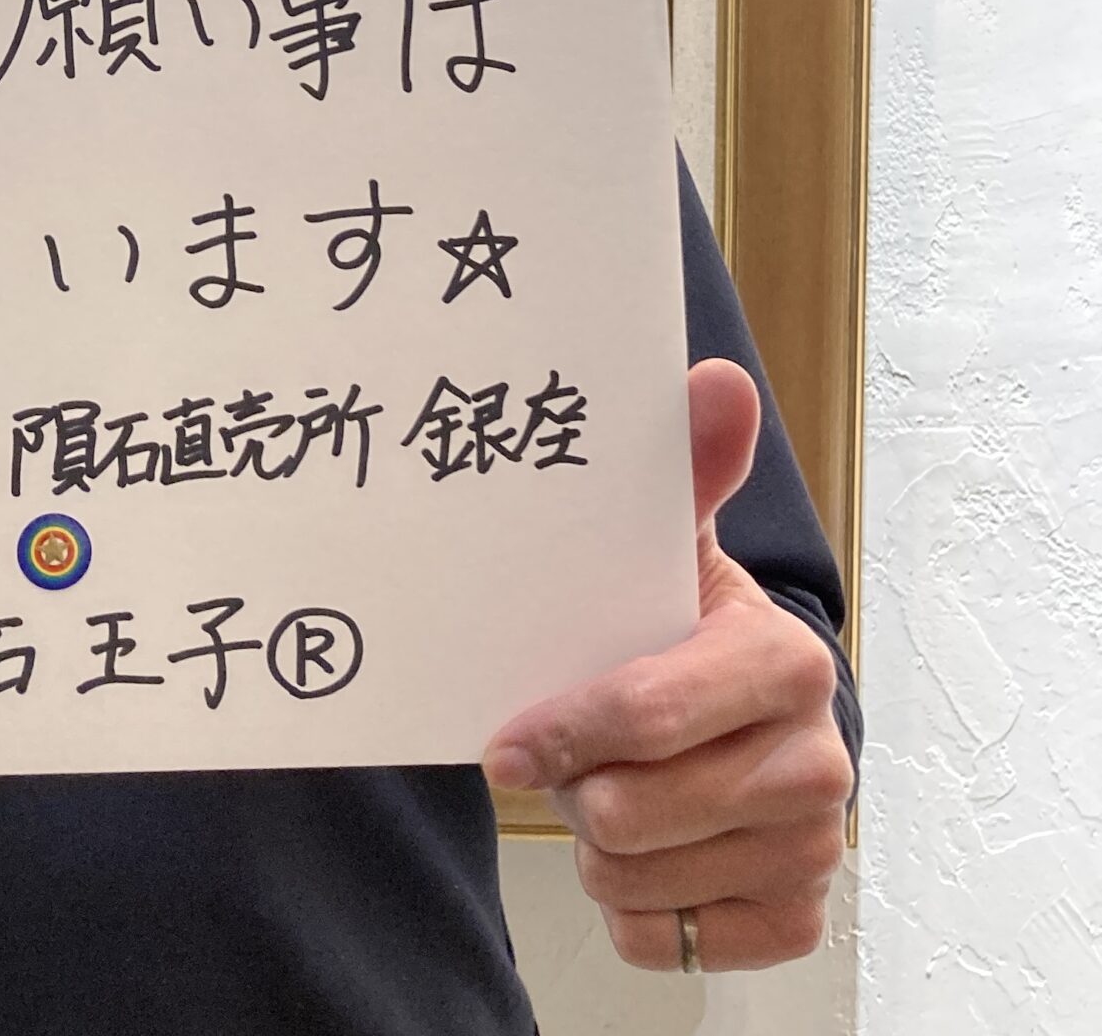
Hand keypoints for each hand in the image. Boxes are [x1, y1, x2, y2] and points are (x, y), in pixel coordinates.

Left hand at [482, 360, 852, 972]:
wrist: (727, 708)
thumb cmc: (677, 621)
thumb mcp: (667, 545)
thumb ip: (683, 467)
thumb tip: (717, 383)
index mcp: (786, 663)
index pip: (651, 711)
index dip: (567, 729)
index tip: (506, 739)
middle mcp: (817, 762)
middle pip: (636, 810)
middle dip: (579, 786)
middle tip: (567, 754)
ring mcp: (811, 847)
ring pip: (639, 878)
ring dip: (597, 843)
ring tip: (606, 789)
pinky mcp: (791, 916)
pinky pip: (667, 941)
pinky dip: (632, 906)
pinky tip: (643, 851)